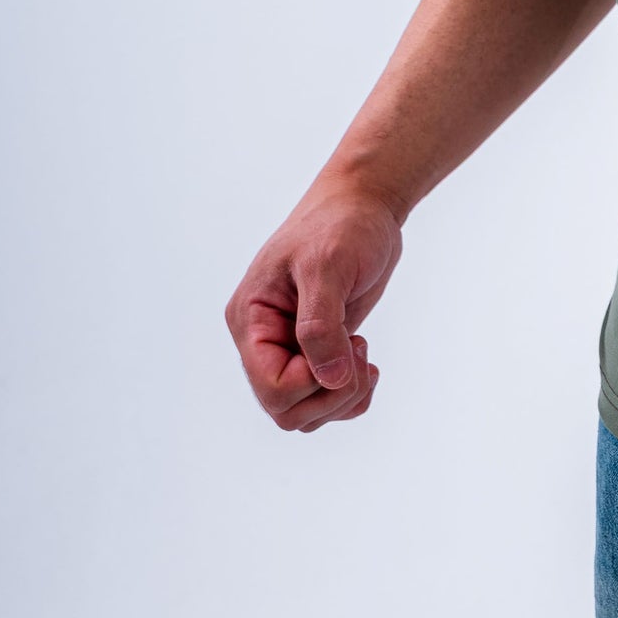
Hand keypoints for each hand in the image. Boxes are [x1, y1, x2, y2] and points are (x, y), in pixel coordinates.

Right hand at [224, 181, 402, 431]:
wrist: (364, 204)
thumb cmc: (341, 223)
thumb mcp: (328, 265)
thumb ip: (322, 325)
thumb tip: (330, 380)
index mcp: (252, 319)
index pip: (271, 387)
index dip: (311, 383)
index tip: (347, 346)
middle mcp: (265, 340)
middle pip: (287, 410)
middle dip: (331, 394)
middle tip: (360, 351)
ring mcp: (290, 348)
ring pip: (306, 413)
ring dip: (342, 397)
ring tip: (362, 351)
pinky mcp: (318, 349)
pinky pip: (325, 399)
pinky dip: (349, 394)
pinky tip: (365, 364)